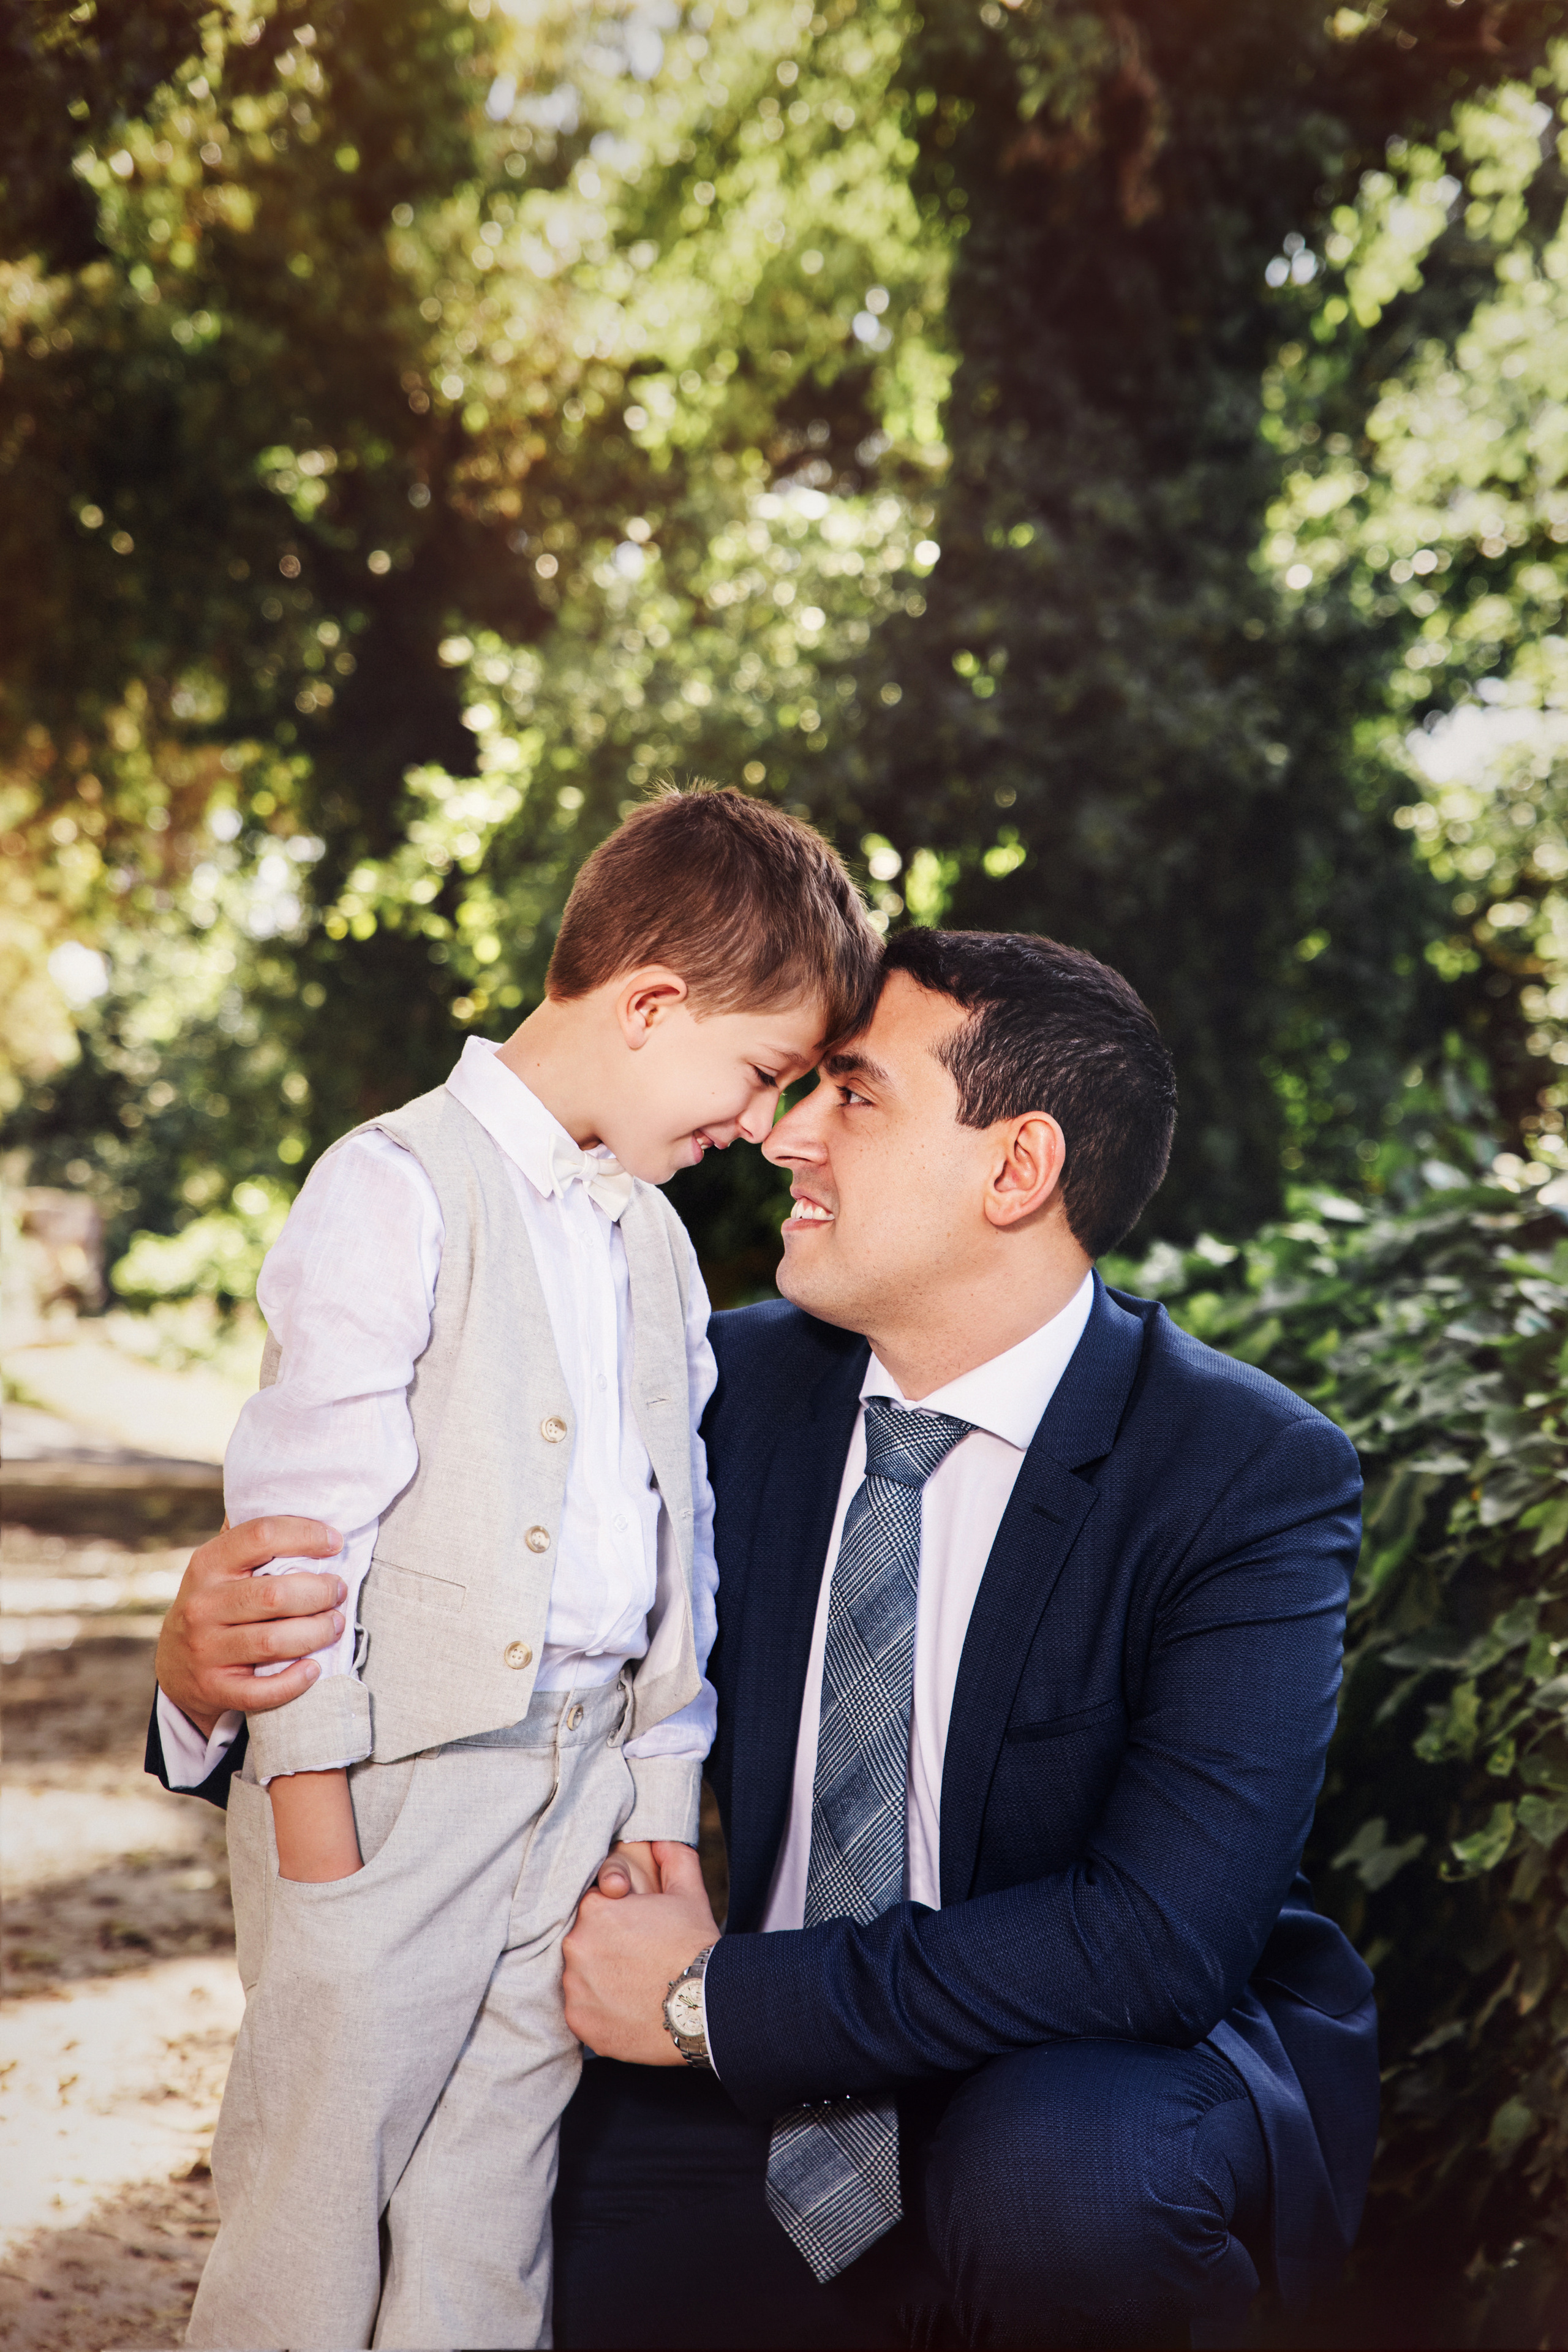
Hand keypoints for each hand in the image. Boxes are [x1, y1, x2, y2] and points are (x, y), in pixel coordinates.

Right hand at [155, 1517, 345, 1738]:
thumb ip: (251, 1535)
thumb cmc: (218, 1601)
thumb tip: (299, 1491)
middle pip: (275, 1594)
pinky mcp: (214, 1688)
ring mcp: (205, 1649)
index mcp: (207, 1564)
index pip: (261, 1535)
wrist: (176, 1664)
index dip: (306, 1534)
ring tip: (336, 1623)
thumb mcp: (222, 1565)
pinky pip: (262, 1691)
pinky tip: (315, 1668)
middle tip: (340, 1590)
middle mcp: (201, 1605)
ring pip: (275, 1641)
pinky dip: (295, 1681)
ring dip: (317, 1632)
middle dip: (320, 1592)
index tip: (335, 1541)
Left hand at [563, 1840, 718, 2064]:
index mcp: (595, 1908)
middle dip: (605, 1948)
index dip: (616, 1919)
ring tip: (634, 1985)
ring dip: (600, 1979)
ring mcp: (575, 1987)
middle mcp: (576, 1945)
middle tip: (637, 1960)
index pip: (593, 1907)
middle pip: (583, 1941)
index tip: (635, 1932)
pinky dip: (600, 2010)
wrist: (706, 2005)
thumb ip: (671, 1856)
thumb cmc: (696, 1945)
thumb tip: (658, 1840)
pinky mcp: (579, 2022)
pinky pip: (582, 2010)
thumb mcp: (688, 1891)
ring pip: (580, 1976)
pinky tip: (628, 2007)